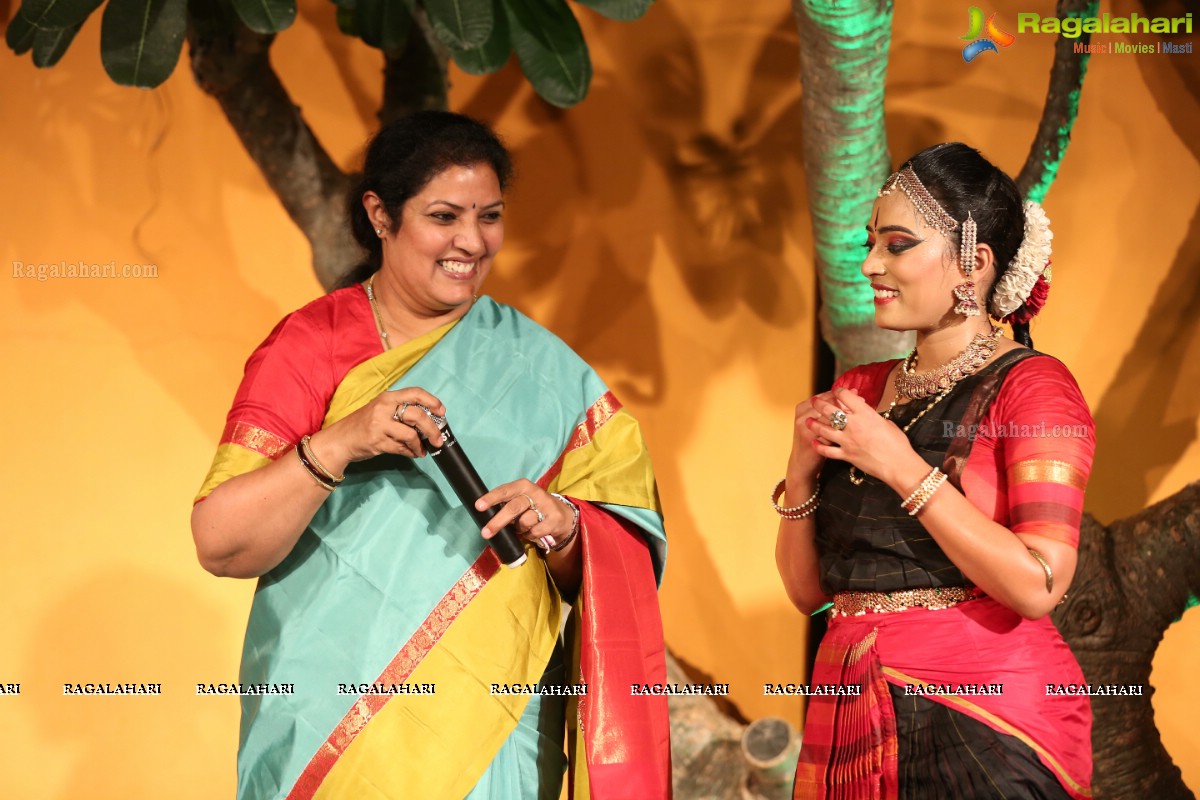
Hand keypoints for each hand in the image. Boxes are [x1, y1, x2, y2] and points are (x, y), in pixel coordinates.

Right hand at [309, 387, 446, 473]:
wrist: (339, 440)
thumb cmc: (362, 425)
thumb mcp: (380, 410)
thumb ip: (400, 411)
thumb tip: (427, 422)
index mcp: (388, 397)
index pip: (415, 393)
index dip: (432, 401)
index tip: (442, 412)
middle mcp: (384, 408)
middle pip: (418, 415)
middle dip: (432, 429)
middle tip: (438, 439)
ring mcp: (379, 425)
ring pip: (411, 434)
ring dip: (421, 445)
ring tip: (423, 450)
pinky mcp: (377, 441)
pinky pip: (401, 448)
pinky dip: (411, 452)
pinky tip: (413, 454)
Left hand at [475, 479, 577, 552]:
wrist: (563, 516)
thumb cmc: (534, 507)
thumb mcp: (521, 500)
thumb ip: (506, 504)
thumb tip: (485, 515)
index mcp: (523, 486)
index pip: (505, 490)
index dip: (491, 498)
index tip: (478, 506)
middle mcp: (535, 493)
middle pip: (513, 508)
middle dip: (497, 521)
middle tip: (485, 533)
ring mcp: (546, 506)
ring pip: (524, 522)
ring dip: (519, 529)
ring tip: (522, 527)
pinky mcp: (554, 519)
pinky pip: (535, 532)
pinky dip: (530, 535)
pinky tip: (533, 531)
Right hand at [787, 389, 856, 484]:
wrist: (801, 463)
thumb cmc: (812, 439)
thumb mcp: (815, 420)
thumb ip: (828, 408)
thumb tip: (853, 392)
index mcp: (803, 407)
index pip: (826, 396)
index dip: (843, 395)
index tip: (856, 395)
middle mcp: (803, 416)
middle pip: (829, 405)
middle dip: (847, 405)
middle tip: (862, 403)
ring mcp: (806, 429)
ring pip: (830, 418)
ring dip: (847, 417)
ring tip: (860, 417)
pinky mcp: (812, 442)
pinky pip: (830, 435)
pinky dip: (843, 433)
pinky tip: (853, 432)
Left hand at [807, 388, 921, 485]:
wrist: (899, 465)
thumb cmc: (897, 444)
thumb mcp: (886, 423)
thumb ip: (873, 416)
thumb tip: (867, 412)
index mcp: (865, 413)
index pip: (846, 396)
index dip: (839, 391)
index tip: (836, 391)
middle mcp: (854, 425)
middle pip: (830, 410)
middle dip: (819, 404)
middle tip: (814, 401)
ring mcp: (848, 440)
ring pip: (824, 430)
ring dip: (814, 424)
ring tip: (808, 421)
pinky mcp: (846, 455)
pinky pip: (828, 450)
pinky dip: (819, 446)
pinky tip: (814, 442)